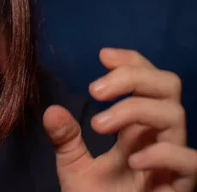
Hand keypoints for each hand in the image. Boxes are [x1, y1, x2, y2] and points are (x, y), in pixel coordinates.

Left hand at [43, 48, 196, 191]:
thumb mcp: (75, 168)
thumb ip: (66, 140)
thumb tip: (51, 110)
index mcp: (138, 128)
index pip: (147, 80)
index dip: (132, 62)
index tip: (103, 56)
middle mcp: (159, 138)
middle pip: (168, 85)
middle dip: (133, 76)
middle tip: (95, 88)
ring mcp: (172, 161)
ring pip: (176, 114)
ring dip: (135, 110)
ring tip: (99, 125)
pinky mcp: (182, 187)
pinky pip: (191, 162)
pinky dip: (164, 155)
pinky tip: (133, 159)